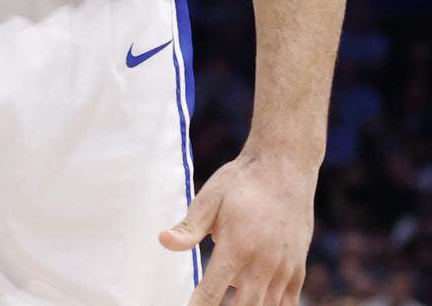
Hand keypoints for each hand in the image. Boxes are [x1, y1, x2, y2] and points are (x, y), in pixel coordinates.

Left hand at [159, 149, 317, 304]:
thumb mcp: (210, 198)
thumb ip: (189, 227)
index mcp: (236, 245)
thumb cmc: (241, 182)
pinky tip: (257, 301)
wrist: (284, 168)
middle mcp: (263, 262)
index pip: (212, 290)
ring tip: (232, 300)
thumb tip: (163, 241)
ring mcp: (284, 268)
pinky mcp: (298, 269)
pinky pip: (288, 303)